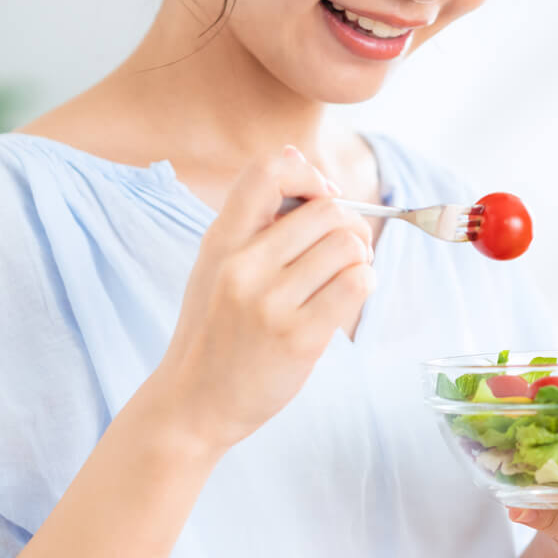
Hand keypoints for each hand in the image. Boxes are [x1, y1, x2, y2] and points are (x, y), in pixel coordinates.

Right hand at [141, 146, 373, 454]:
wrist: (193, 403)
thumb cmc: (214, 331)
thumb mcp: (216, 265)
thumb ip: (254, 216)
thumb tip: (293, 154)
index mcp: (222, 242)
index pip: (267, 171)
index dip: (308, 175)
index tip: (320, 199)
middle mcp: (243, 266)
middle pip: (326, 211)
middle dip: (349, 225)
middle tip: (342, 252)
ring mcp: (270, 303)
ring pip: (348, 246)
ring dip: (360, 259)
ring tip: (344, 278)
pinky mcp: (298, 337)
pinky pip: (356, 284)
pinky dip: (365, 284)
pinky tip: (349, 297)